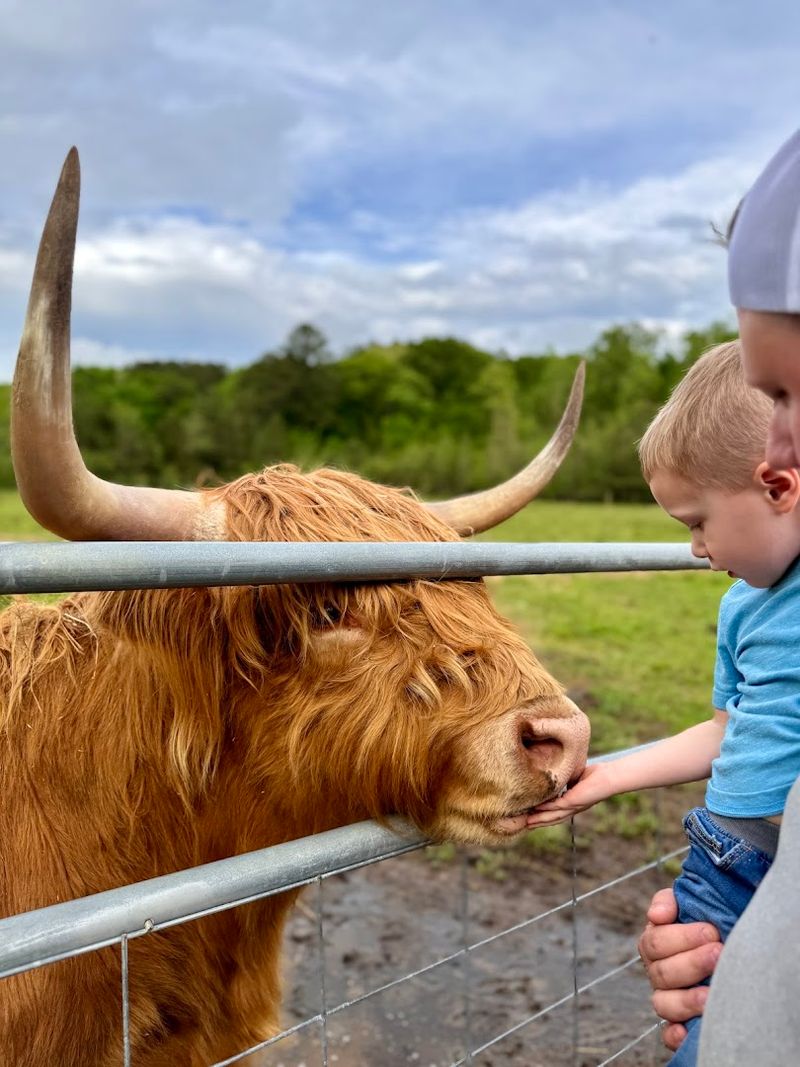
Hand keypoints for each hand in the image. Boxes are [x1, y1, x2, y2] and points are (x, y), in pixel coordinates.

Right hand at [525, 763, 612, 826]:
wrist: (611, 777)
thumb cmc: (598, 774)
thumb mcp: (576, 777)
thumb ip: (565, 780)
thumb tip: (555, 775)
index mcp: (574, 803)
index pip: (556, 812)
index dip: (544, 815)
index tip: (531, 816)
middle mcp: (573, 808)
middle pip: (553, 818)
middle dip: (539, 822)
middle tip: (525, 825)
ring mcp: (574, 806)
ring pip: (553, 816)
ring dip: (540, 819)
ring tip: (527, 822)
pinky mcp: (574, 801)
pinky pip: (557, 806)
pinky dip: (546, 808)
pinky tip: (536, 809)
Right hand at [638, 888, 722, 1051]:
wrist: (723, 945)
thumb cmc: (705, 922)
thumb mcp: (686, 904)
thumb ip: (668, 901)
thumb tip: (656, 916)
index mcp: (654, 944)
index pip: (655, 942)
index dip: (682, 937)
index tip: (712, 931)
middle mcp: (657, 973)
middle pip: (662, 973)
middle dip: (692, 963)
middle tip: (720, 953)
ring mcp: (667, 999)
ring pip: (663, 1005)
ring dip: (686, 1000)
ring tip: (711, 995)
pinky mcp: (679, 1024)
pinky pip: (667, 1035)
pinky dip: (673, 1035)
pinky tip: (685, 1032)